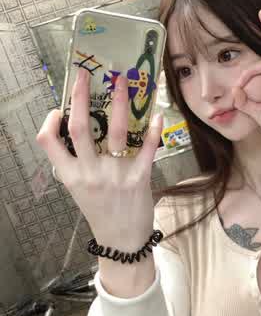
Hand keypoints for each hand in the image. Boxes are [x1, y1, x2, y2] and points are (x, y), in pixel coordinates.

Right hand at [36, 68, 162, 253]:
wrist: (122, 240)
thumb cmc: (100, 210)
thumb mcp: (79, 188)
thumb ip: (77, 162)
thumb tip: (83, 126)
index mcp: (70, 175)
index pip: (48, 142)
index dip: (49, 120)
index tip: (58, 107)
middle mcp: (89, 173)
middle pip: (80, 127)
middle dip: (81, 97)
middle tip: (85, 74)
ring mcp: (114, 175)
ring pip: (114, 131)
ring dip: (120, 103)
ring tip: (123, 82)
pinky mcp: (139, 178)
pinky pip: (146, 148)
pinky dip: (152, 129)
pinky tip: (156, 114)